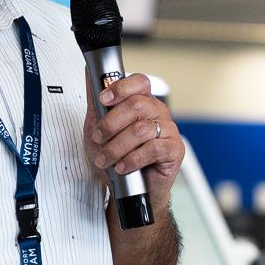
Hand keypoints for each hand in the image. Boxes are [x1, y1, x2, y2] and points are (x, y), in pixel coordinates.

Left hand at [87, 73, 185, 211]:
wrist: (131, 190)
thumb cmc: (118, 157)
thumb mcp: (98, 128)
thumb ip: (96, 103)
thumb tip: (89, 74)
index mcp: (142, 102)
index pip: (139, 82)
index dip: (121, 87)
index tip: (103, 99)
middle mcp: (157, 113)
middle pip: (136, 105)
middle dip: (111, 123)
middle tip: (99, 138)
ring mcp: (168, 130)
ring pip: (141, 130)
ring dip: (117, 147)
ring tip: (107, 159)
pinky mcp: (174, 150)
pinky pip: (153, 149)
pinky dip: (132, 159)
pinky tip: (123, 166)